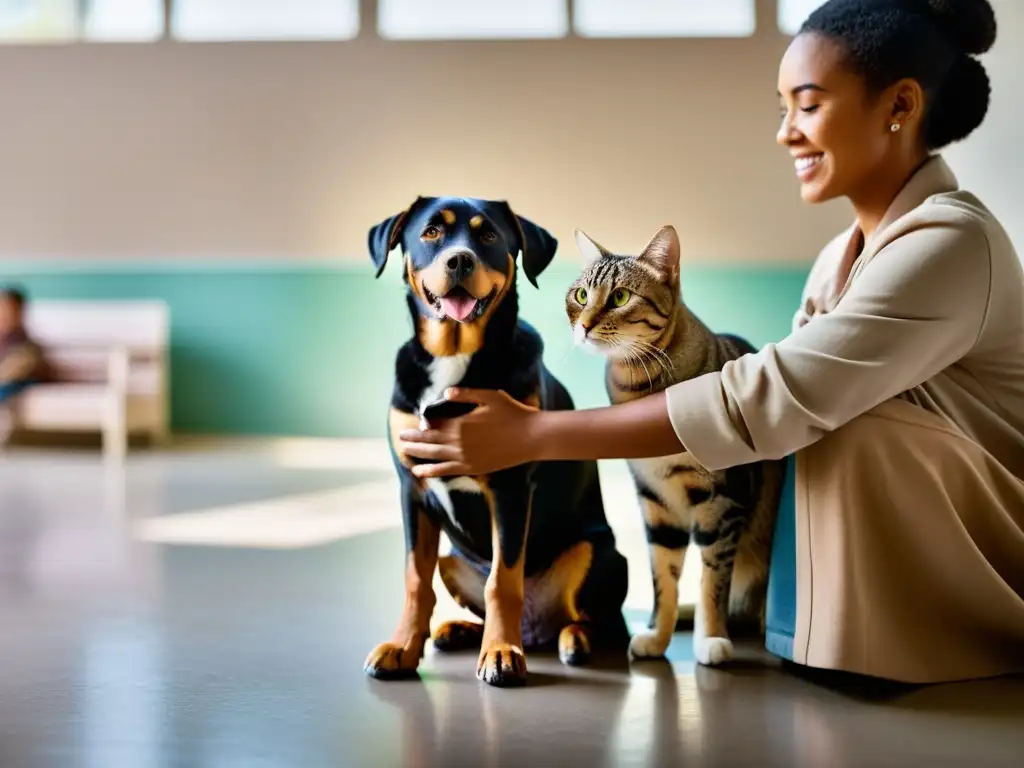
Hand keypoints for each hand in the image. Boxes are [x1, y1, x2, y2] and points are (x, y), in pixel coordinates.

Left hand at [399, 388, 541, 477]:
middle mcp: (458, 442)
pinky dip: (430, 471)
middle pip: (429, 441)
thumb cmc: (512, 413)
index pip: (434, 425)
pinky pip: (445, 471)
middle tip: (400, 438)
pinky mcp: (472, 468)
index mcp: (460, 423)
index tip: (413, 424)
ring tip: (404, 451)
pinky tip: (419, 471)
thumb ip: (466, 394)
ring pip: (433, 456)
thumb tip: (446, 392)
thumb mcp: (489, 397)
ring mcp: (464, 457)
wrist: (531, 437)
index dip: (422, 425)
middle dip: (413, 439)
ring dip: (417, 454)